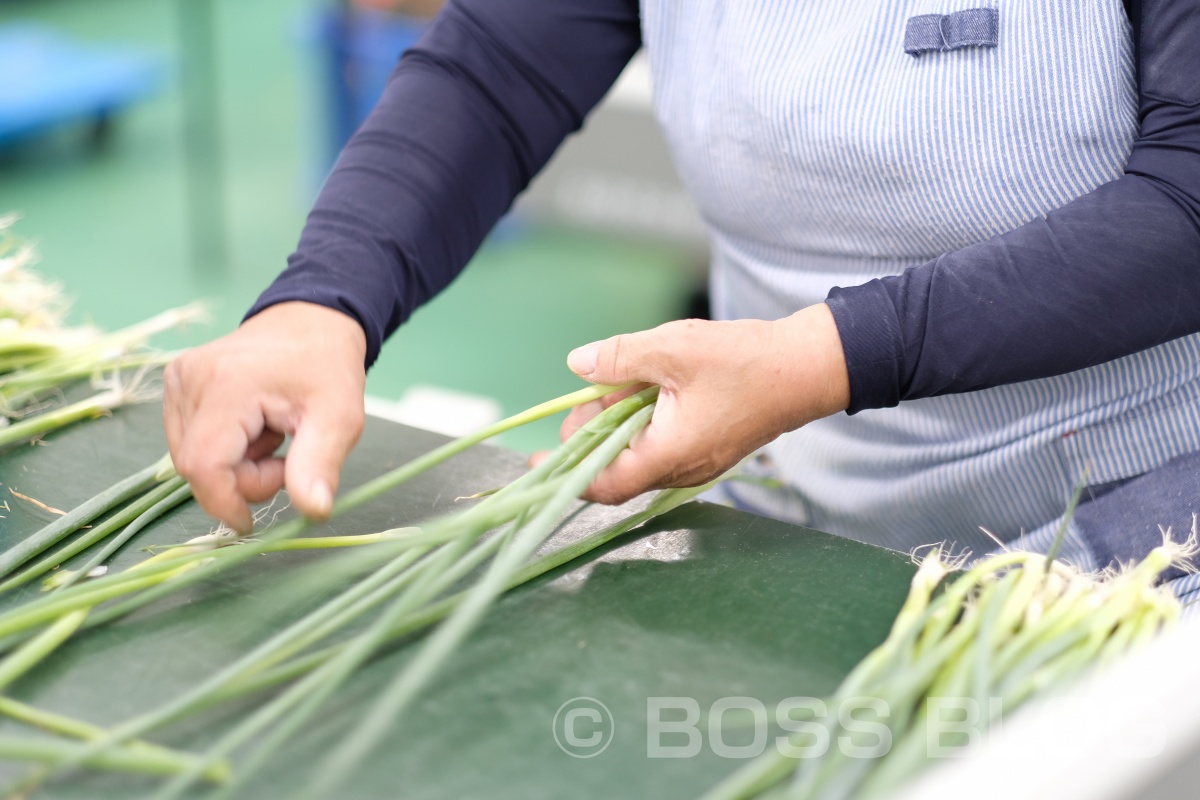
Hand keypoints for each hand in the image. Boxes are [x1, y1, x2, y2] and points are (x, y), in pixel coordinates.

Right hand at [164, 302, 367, 532]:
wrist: (313, 322)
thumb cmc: (327, 368)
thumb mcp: (339, 418)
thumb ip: (319, 465)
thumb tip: (314, 511)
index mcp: (226, 384)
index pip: (204, 465)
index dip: (226, 502)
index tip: (254, 521)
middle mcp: (190, 377)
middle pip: (197, 465)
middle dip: (241, 480)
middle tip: (284, 459)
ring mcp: (179, 378)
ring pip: (192, 456)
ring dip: (235, 465)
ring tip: (273, 436)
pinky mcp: (178, 383)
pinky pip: (190, 439)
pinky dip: (225, 448)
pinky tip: (253, 427)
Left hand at [542, 304, 849, 503]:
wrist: (809, 368)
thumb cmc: (747, 361)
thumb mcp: (674, 349)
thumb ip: (619, 359)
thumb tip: (578, 365)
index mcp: (668, 455)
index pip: (603, 483)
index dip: (565, 473)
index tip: (537, 459)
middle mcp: (680, 470)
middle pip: (615, 466)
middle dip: (594, 431)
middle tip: (595, 389)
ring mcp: (696, 463)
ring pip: (637, 452)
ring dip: (620, 420)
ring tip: (626, 378)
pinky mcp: (706, 449)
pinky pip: (660, 443)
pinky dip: (644, 419)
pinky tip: (650, 385)